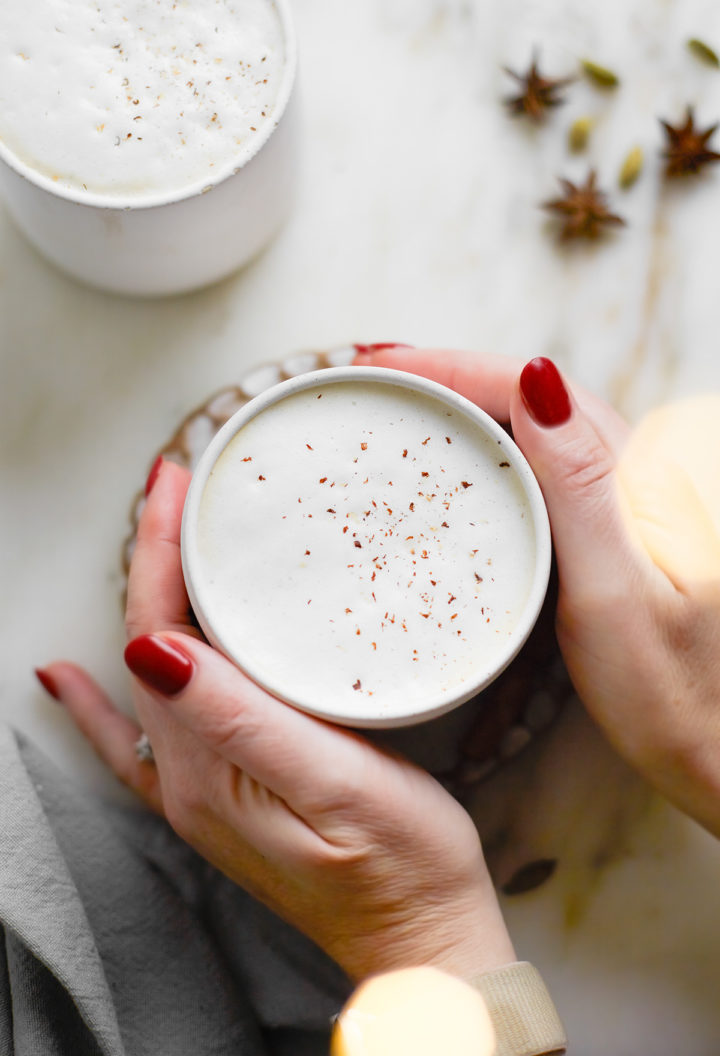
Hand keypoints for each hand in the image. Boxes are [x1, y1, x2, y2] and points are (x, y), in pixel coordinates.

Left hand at [39, 459, 514, 982]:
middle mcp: (186, 777)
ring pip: (154, 667)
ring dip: (153, 595)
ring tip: (163, 535)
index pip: (158, 633)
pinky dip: (100, 703)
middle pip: (149, 641)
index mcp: (204, 767)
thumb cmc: (400, 864)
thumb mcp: (334, 787)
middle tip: (177, 486)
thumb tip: (150, 649)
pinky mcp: (227, 793)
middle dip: (155, 557)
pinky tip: (72, 681)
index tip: (174, 482)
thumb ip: (241, 721)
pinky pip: (141, 738)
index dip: (160, 552)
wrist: (421, 937)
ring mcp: (201, 787)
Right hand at [354, 347, 719, 837]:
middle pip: (531, 396)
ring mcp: (627, 501)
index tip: (383, 368)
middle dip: (448, 378)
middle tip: (375, 381)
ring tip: (402, 411)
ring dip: (467, 411)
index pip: (534, 388)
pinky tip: (457, 469)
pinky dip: (490, 456)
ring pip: (536, 430)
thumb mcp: (614, 593)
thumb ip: (578, 485)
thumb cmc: (677, 694)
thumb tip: (538, 377)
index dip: (451, 368)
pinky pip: (543, 472)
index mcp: (647, 471)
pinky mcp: (614, 532)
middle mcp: (643, 471)